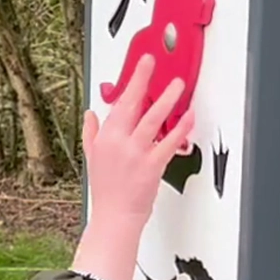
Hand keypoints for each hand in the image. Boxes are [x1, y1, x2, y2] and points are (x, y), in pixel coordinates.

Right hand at [72, 54, 194, 279]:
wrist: (114, 217)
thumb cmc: (106, 190)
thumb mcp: (92, 158)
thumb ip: (92, 133)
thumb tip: (91, 114)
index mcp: (104, 138)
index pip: (118, 103)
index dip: (131, 81)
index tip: (141, 64)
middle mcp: (118, 143)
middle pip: (132, 105)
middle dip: (143, 80)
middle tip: (153, 61)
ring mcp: (135, 154)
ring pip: (152, 120)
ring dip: (166, 100)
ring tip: (178, 85)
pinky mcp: (151, 166)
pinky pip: (168, 143)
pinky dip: (180, 129)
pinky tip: (189, 117)